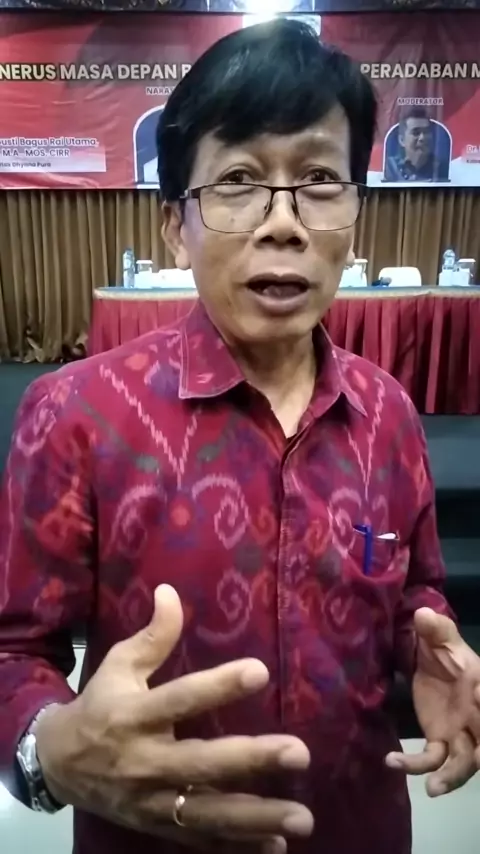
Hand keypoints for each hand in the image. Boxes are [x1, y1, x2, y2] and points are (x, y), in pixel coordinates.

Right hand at [36, 585, 312, 852]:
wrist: (59, 764)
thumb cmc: (99, 705)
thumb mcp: (119, 665)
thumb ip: (153, 635)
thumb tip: (171, 590)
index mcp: (135, 714)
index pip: (181, 698)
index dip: (219, 686)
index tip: (260, 671)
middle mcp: (145, 761)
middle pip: (203, 763)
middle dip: (252, 760)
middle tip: (300, 754)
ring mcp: (151, 800)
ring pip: (207, 812)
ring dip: (257, 818)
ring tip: (302, 818)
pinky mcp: (156, 826)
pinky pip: (200, 839)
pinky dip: (237, 846)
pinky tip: (276, 847)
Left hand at [386, 608, 479, 796]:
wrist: (430, 657)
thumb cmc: (443, 648)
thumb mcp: (440, 635)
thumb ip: (435, 628)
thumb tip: (424, 614)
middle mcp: (476, 716)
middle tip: (476, 764)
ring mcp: (458, 732)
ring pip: (462, 761)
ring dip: (451, 777)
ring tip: (432, 789)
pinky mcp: (438, 738)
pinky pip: (431, 757)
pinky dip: (414, 764)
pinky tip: (392, 761)